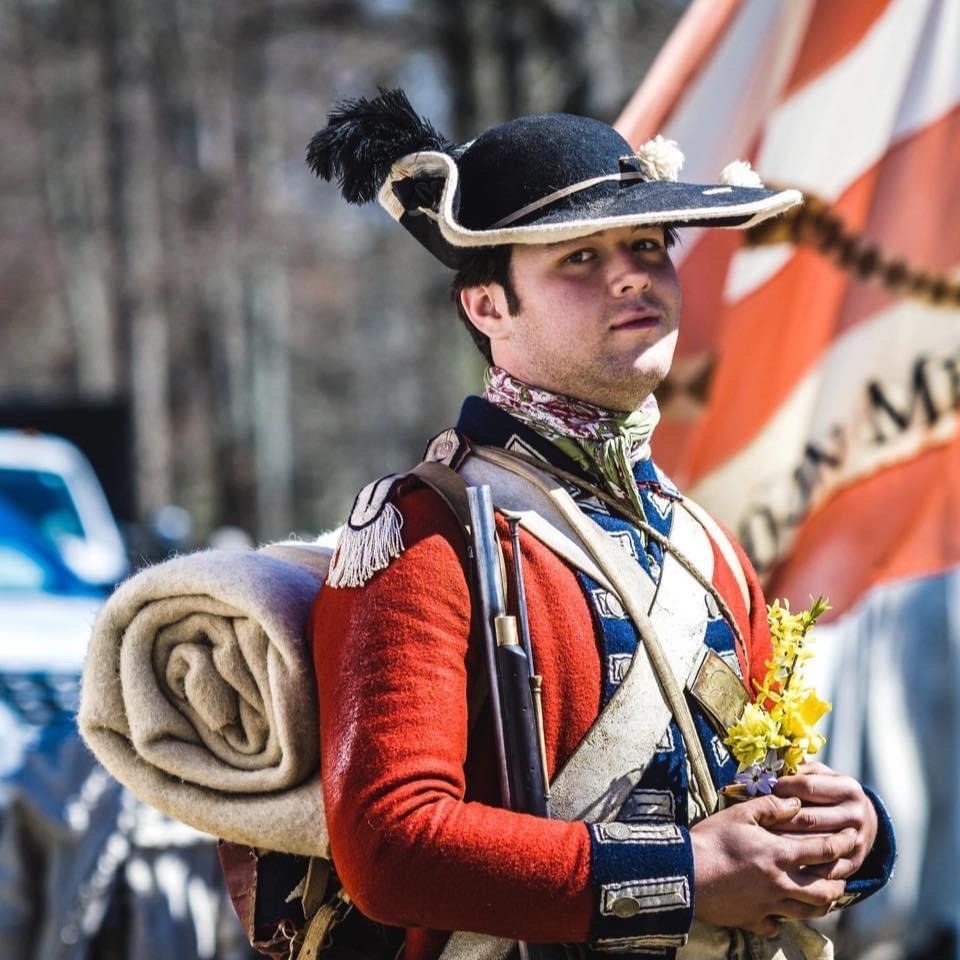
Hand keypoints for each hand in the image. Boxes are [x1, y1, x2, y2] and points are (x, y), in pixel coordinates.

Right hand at [690, 794, 854, 935]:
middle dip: (841, 881)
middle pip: (826, 890)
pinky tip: (782, 912)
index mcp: (780, 855)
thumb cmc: (711, 839)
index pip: (824, 851)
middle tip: (844, 871)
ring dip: (824, 903)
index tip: (853, 836)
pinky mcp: (754, 921)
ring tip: (827, 893)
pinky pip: (778, 926)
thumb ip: (771, 807)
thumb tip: (796, 803)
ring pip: (809, 912)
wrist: (685, 873)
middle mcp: (782, 885)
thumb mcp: (740, 814)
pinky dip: (785, 920)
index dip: (843, 843)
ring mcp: (769, 906)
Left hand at [772, 761, 877, 879]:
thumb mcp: (820, 775)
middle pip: (808, 818)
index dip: (781, 787)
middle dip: (777, 819)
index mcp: (848, 788)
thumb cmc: (828, 792)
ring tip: (761, 840)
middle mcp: (856, 815)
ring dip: (784, 843)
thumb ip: (799, 770)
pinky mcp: (854, 864)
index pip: (807, 787)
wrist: (862, 821)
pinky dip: (801, 867)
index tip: (764, 790)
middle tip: (754, 819)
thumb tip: (769, 771)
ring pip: (812, 844)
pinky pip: (822, 869)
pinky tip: (780, 862)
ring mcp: (856, 841)